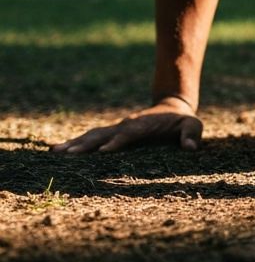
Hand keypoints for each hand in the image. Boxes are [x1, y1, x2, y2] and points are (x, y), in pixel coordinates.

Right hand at [50, 98, 202, 153]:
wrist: (172, 108)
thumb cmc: (182, 121)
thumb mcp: (193, 126)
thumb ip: (192, 135)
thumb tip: (190, 148)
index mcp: (144, 125)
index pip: (129, 134)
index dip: (117, 142)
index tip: (103, 151)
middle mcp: (126, 125)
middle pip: (104, 134)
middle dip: (86, 143)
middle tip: (67, 153)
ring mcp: (117, 128)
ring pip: (93, 134)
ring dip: (75, 142)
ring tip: (54, 151)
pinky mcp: (112, 132)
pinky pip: (92, 137)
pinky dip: (76, 142)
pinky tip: (58, 150)